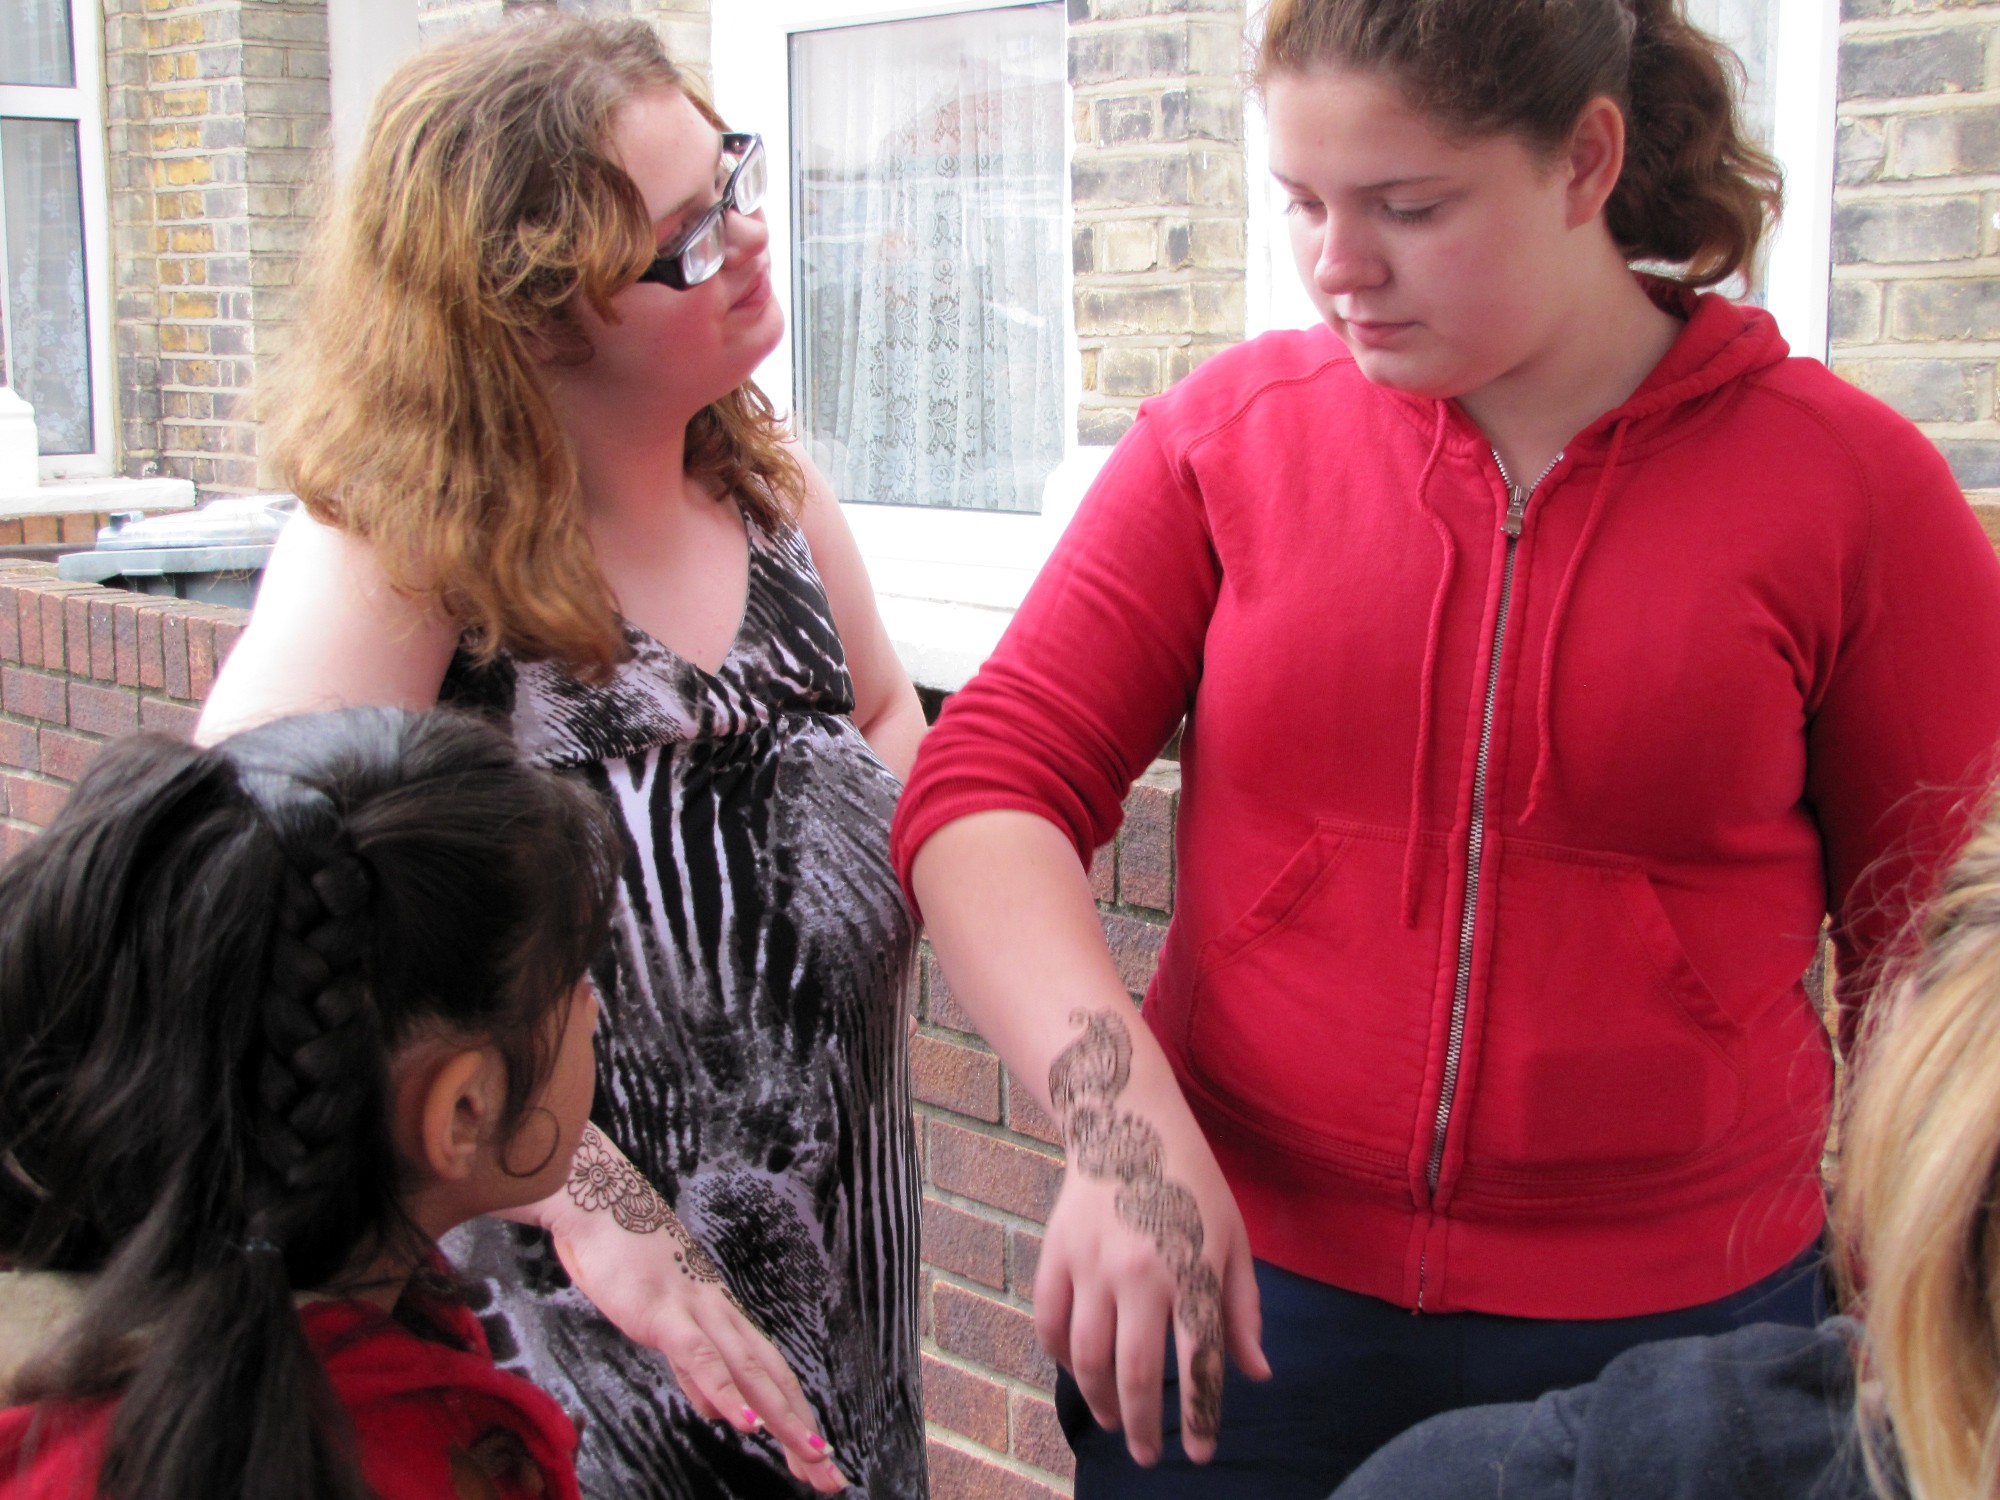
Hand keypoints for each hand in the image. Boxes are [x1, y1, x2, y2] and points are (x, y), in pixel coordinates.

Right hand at [541, 1127, 850, 1492]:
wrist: (599, 1206)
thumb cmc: (627, 1262)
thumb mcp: (663, 1326)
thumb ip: (691, 1368)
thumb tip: (717, 1409)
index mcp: (722, 1320)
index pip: (770, 1376)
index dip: (797, 1416)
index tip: (818, 1458)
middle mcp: (722, 1317)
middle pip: (773, 1379)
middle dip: (802, 1430)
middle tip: (831, 1477)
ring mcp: (698, 1312)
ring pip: (750, 1371)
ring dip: (781, 1416)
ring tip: (808, 1456)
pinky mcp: (665, 1314)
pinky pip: (700, 1357)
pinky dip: (724, 1390)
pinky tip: (742, 1422)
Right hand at [1033, 1010, 1269, 1466]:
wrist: (1127, 1122)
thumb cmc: (1192, 1184)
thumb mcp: (1232, 1240)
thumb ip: (1242, 1311)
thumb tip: (1255, 1375)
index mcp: (1191, 1271)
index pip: (1197, 1365)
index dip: (1199, 1418)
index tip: (1198, 1454)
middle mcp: (1139, 1273)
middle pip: (1136, 1374)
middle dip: (1142, 1427)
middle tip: (1147, 1456)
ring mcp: (1091, 1264)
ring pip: (1087, 1356)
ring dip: (1099, 1400)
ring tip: (1112, 1420)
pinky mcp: (1056, 1253)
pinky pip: (1050, 1322)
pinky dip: (1060, 1357)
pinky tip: (1078, 1370)